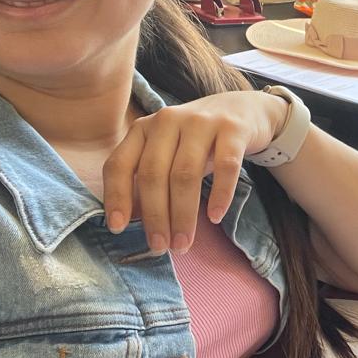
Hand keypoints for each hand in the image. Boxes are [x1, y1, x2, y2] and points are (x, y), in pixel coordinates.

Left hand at [103, 90, 288, 253]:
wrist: (242, 109)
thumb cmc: (197, 140)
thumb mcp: (167, 151)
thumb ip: (149, 178)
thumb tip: (134, 221)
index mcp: (143, 129)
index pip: (120, 164)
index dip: (116, 197)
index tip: (119, 228)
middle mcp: (168, 120)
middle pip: (154, 174)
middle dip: (156, 216)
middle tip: (161, 247)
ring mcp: (201, 122)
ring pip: (186, 174)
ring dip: (184, 214)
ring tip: (184, 243)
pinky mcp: (232, 128)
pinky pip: (226, 166)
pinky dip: (220, 194)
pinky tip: (215, 216)